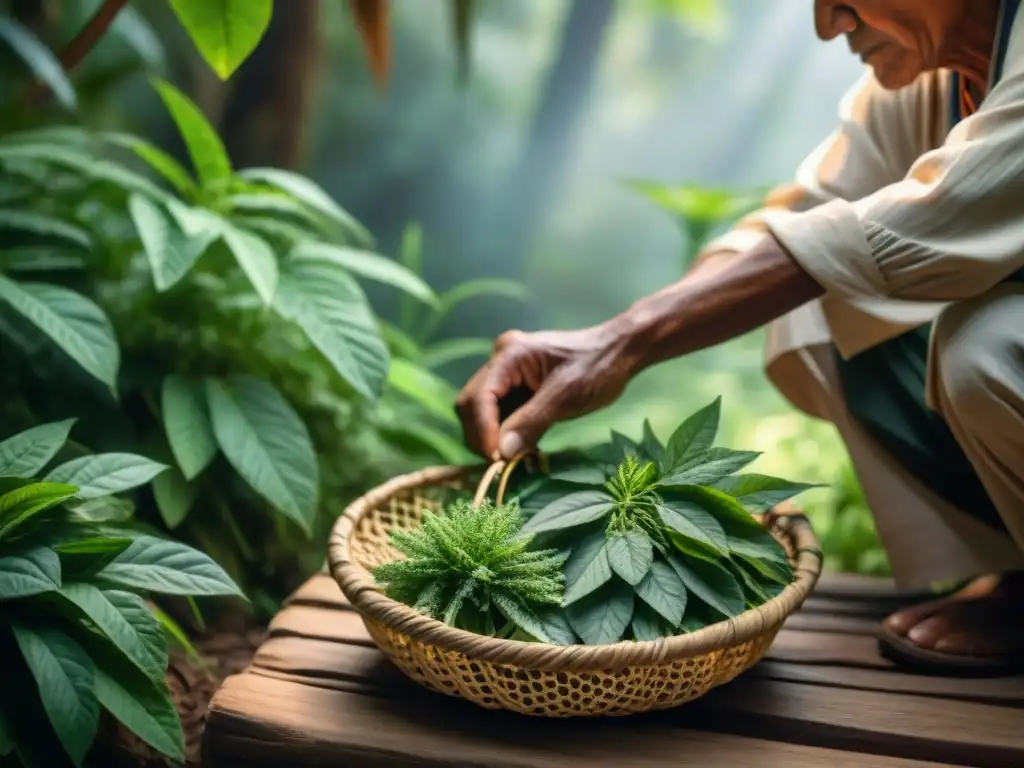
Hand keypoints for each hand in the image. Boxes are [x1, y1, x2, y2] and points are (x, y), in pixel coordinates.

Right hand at [456, 325, 637, 459]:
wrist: (620, 351)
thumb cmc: (598, 367)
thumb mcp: (566, 396)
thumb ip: (531, 423)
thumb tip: (501, 454)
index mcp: (509, 355)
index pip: (478, 398)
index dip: (482, 432)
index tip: (496, 461)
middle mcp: (501, 360)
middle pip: (472, 404)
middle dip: (482, 436)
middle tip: (502, 464)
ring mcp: (507, 373)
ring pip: (482, 412)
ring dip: (493, 437)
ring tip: (513, 458)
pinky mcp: (517, 386)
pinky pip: (499, 413)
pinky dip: (505, 433)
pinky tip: (521, 447)